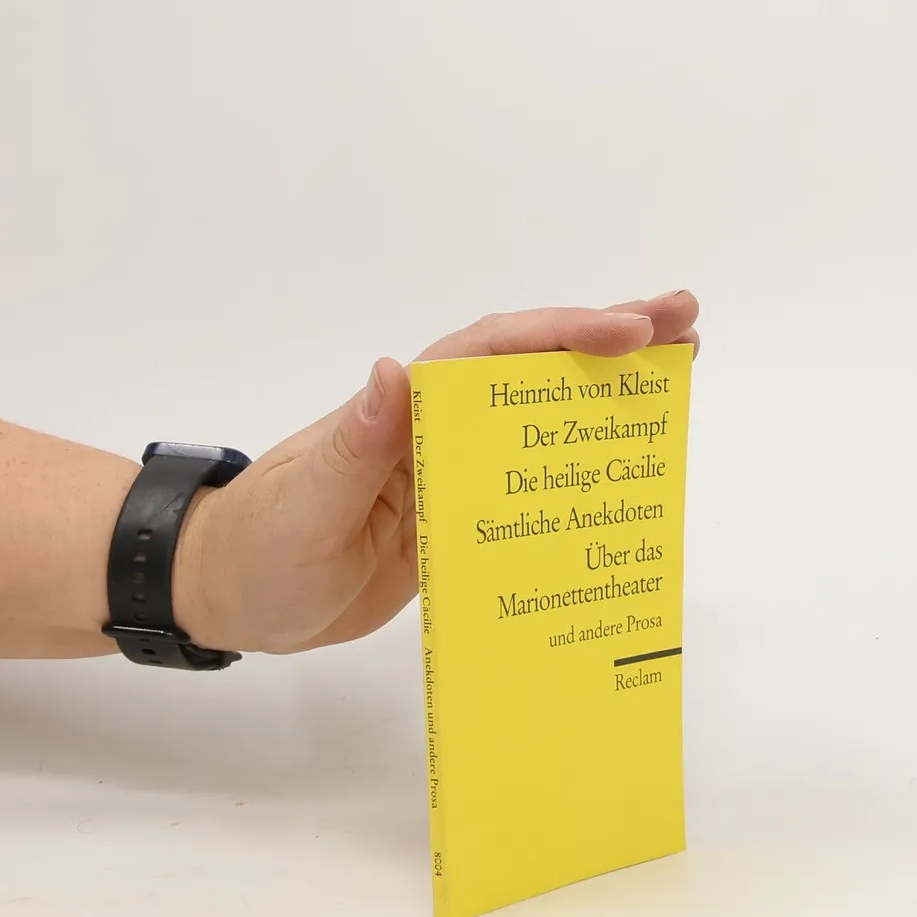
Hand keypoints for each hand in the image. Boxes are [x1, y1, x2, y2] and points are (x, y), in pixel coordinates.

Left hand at [173, 289, 700, 654]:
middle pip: (531, 368)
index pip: (492, 355)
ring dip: (606, 394)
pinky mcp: (457, 518)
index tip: (631, 331)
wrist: (228, 596)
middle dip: (608, 339)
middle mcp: (434, 426)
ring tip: (682, 373)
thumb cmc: (258, 548)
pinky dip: (580, 467)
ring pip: (539, 418)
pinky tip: (630, 472)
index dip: (562, 336)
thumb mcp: (304, 505)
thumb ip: (354, 446)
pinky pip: (530, 482)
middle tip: (688, 321)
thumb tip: (393, 373)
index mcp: (403, 411)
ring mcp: (449, 469)